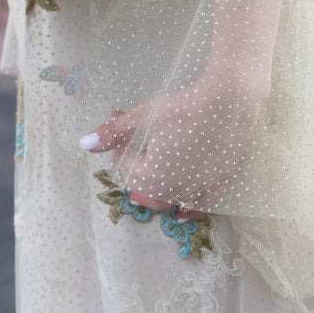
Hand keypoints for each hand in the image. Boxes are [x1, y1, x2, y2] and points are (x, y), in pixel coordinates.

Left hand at [80, 81, 246, 217]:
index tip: (122, 123)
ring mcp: (200, 191)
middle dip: (136, 168)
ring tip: (150, 178)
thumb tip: (84, 144)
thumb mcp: (145, 116)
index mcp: (153, 178)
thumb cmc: (184, 107)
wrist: (230, 101)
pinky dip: (188, 209)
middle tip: (134, 145)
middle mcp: (175, 192)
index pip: (128, 171)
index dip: (121, 149)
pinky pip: (201, 207)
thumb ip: (114, 133)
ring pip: (171, 201)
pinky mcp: (220, 185)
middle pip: (147, 189)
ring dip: (158, 192)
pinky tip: (181, 211)